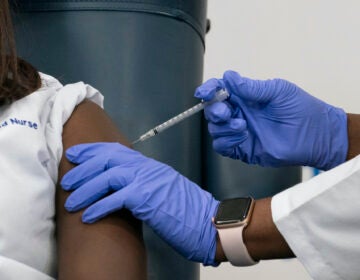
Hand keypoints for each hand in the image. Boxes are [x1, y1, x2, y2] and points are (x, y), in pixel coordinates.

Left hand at [61, 143, 219, 265]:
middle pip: (108, 159)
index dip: (93, 151)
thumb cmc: (186, 210)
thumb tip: (121, 189)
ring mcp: (147, 180)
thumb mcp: (162, 189)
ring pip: (107, 176)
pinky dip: (98, 207)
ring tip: (71, 202)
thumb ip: (143, 184)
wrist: (208, 221)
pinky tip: (88, 216)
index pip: (116, 150)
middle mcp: (147, 168)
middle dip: (84, 168)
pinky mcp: (147, 198)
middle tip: (68, 180)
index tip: (76, 155)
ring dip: (85, 189)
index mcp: (149, 166)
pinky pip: (115, 198)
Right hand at [195, 70, 347, 169]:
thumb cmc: (300, 109)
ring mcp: (239, 131)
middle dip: (214, 110)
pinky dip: (226, 140)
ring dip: (222, 126)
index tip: (203, 92)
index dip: (208, 90)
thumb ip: (251, 87)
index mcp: (246, 96)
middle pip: (212, 110)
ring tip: (242, 125)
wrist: (314, 136)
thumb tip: (229, 77)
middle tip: (227, 111)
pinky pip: (221, 145)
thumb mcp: (277, 91)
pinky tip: (242, 136)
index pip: (220, 90)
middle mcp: (239, 113)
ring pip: (214, 128)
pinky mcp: (241, 148)